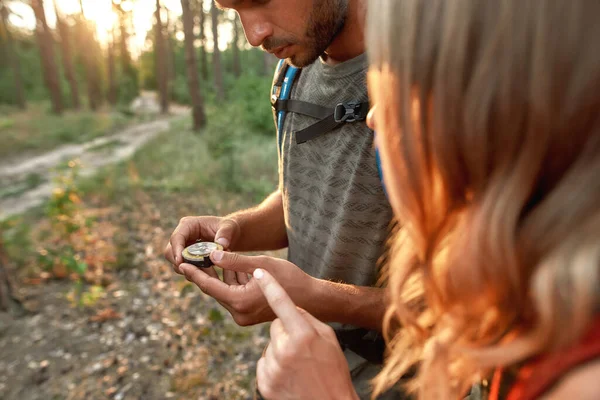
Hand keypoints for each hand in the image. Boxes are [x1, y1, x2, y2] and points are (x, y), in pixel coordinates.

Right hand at [163, 215, 239, 274]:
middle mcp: (182, 236)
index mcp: (188, 225)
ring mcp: (183, 248)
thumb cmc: (229, 228)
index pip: (176, 238)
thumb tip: (221, 244)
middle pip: (170, 252)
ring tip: (205, 273)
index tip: (180, 262)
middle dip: (179, 263)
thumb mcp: (229, 227)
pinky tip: (207, 275)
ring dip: (187, 270)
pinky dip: (193, 273)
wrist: (231, 235)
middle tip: (193, 272)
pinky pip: (185, 268)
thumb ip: (225, 234)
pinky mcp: (187, 258)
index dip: (176, 250)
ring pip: (176, 262)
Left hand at [179, 252, 314, 325]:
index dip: (195, 273)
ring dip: (223, 278)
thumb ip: (234, 261)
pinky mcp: (249, 316)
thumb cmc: (289, 278)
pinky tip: (234, 269)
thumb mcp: (260, 265)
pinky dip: (234, 284)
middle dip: (208, 273)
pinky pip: (235, 297)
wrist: (311, 298)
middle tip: (193, 257)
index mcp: (240, 302)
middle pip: (216, 291)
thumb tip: (212, 254)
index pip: (210, 287)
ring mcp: (244, 317)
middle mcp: (239, 314)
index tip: (181, 263)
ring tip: (214, 258)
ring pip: (226, 293)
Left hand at [253, 268, 357, 399]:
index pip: (282, 302)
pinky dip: (274, 365)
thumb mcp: (329, 338)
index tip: (260, 271)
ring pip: (270, 344)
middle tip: (302, 346)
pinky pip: (264, 362)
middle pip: (275, 326)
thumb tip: (290, 307)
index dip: (270, 285)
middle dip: (285, 331)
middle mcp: (286, 349)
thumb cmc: (333, 370)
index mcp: (303, 335)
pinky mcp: (265, 383)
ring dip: (280, 349)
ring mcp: (274, 367)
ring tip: (298, 364)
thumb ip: (307, 319)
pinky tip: (290, 374)